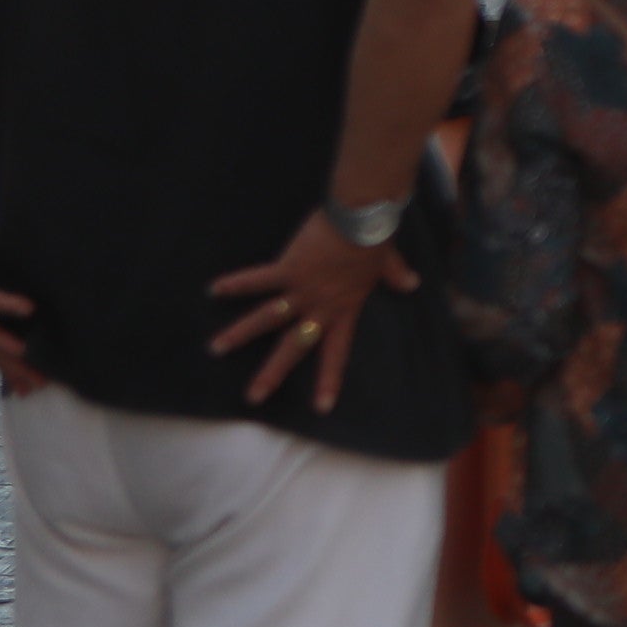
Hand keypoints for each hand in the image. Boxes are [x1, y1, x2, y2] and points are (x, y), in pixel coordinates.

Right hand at [205, 209, 418, 412]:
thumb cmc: (376, 239)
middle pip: (294, 347)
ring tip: (216, 349)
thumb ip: (396, 276)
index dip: (329, 380)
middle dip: (273, 373)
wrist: (363, 219)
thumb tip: (412, 284)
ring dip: (240, 333)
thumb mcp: (388, 263)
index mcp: (345, 310)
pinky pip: (258, 280)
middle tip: (254, 398)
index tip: (322, 407)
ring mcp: (303, 290)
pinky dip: (237, 283)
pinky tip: (214, 290)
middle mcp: (321, 307)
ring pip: (267, 319)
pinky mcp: (288, 268)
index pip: (336, 353)